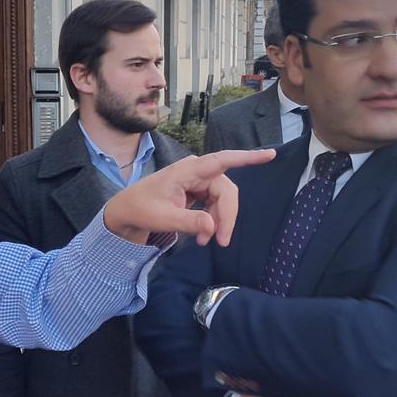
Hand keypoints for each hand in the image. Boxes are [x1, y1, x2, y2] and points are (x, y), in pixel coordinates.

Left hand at [104, 149, 275, 245]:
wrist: (127, 211)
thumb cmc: (141, 209)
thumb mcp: (162, 218)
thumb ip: (188, 222)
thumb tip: (212, 227)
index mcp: (187, 170)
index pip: (221, 160)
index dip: (247, 157)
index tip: (270, 154)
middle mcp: (196, 171)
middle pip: (226, 190)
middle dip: (227, 216)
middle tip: (221, 242)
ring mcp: (198, 180)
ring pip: (223, 199)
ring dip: (220, 221)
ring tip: (207, 242)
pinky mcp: (198, 190)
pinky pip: (216, 204)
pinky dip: (214, 220)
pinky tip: (205, 236)